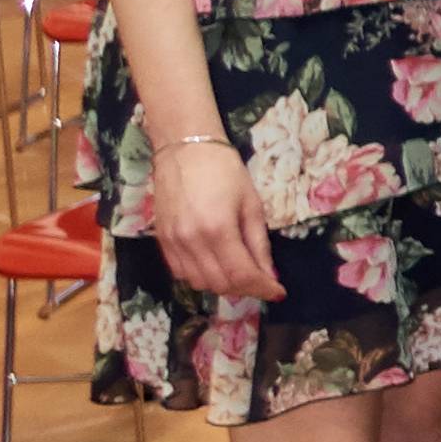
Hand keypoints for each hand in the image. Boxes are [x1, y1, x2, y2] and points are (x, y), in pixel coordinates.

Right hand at [150, 130, 276, 302]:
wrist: (184, 149)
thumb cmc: (225, 170)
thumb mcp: (252, 204)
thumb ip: (258, 243)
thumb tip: (269, 274)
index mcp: (218, 229)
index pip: (242, 274)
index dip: (263, 288)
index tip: (278, 292)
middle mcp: (192, 241)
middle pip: (220, 284)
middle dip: (246, 289)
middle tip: (262, 282)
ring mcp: (173, 243)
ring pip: (199, 283)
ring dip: (223, 285)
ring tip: (240, 274)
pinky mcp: (162, 241)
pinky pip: (181, 273)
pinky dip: (201, 277)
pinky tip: (215, 266)